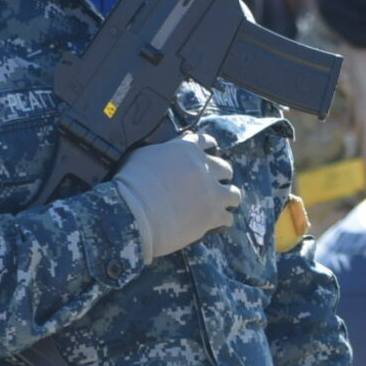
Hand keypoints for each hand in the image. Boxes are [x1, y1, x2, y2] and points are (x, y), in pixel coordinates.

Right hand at [112, 131, 240, 262]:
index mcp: (188, 149)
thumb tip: (167, 154)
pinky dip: (222, 220)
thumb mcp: (145, 155)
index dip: (208, 148)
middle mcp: (204, 168)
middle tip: (211, 185)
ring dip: (227, 198)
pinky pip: (228, 217)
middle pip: (225, 168)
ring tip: (220, 205)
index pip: (206, 141)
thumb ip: (164, 152)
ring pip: (234, 193)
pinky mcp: (212, 216)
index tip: (209, 154)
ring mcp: (211, 193)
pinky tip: (215, 223)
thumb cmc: (131, 184)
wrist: (131, 212)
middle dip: (220, 176)